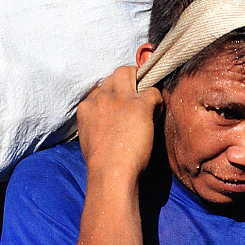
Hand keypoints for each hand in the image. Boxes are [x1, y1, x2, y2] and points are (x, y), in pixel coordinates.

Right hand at [76, 64, 160, 180]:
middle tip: (139, 96)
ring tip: (148, 100)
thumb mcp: (89, 138)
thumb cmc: (101, 164)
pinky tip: (156, 114)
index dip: (114, 94)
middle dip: (129, 80)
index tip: (122, 106)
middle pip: (116, 74)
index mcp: (87, 107)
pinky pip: (153, 91)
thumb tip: (109, 125)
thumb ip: (96, 124)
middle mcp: (101, 98)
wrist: (110, 172)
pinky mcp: (139, 106)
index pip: (101, 88)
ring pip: (131, 72)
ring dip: (143, 81)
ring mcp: (120, 99)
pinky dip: (158, 101)